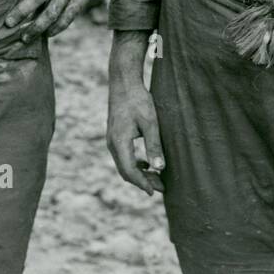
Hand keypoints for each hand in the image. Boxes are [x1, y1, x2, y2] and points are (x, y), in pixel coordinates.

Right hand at [106, 33, 164, 194]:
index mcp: (119, 142)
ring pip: (124, 164)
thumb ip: (154, 146)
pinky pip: (123, 156)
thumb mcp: (150, 122)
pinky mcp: (115, 135)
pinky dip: (135, 164)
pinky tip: (147, 164)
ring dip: (139, 173)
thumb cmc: (138, 100)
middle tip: (161, 188)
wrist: (124, 82)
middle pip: (125, 171)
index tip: (156, 191)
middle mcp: (112, 143)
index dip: (142, 183)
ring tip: (156, 178)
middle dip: (142, 181)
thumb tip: (159, 169)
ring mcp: (112, 139)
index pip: (129, 170)